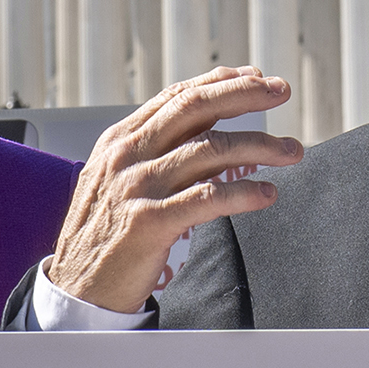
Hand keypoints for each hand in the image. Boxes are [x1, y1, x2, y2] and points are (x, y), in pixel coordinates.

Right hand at [49, 72, 300, 312]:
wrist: (76, 290)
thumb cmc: (104, 237)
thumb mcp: (118, 180)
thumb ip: (156, 152)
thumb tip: (207, 128)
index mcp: (119, 140)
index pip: (176, 96)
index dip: (220, 81)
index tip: (255, 77)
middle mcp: (127, 156)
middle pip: (195, 108)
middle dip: (245, 94)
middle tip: (282, 91)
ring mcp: (137, 187)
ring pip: (211, 150)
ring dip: (261, 146)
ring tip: (291, 152)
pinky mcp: (150, 222)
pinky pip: (209, 198)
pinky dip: (245, 192)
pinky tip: (266, 193)